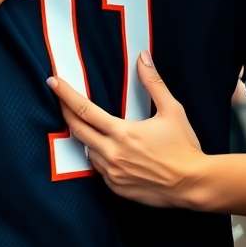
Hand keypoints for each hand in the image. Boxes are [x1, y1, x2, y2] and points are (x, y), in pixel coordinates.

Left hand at [48, 52, 206, 208]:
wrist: (193, 184)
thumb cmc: (184, 146)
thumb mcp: (172, 110)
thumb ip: (153, 83)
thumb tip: (143, 58)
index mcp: (123, 133)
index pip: (85, 110)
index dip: (66, 95)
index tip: (52, 82)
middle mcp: (113, 154)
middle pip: (78, 130)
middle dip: (65, 113)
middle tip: (59, 100)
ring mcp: (113, 174)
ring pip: (89, 152)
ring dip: (88, 138)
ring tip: (92, 127)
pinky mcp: (118, 189)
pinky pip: (100, 170)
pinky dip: (101, 157)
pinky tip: (111, 151)